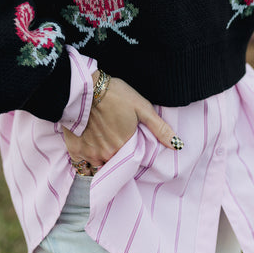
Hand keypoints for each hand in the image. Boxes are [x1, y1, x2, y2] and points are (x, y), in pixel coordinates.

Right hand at [63, 75, 182, 175]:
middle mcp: (108, 155)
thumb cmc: (115, 94)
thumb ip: (160, 129)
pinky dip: (87, 160)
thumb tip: (178, 146)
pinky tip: (89, 147)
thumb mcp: (142, 107)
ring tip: (103, 143)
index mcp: (125, 146)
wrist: (84, 86)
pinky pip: (82, 165)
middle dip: (118, 156)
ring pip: (99, 165)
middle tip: (115, 140)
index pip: (133, 161)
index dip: (133, 154)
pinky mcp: (75, 150)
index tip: (130, 143)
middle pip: (116, 164)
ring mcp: (90, 154)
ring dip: (103, 159)